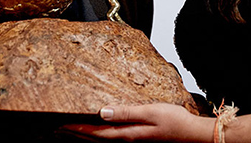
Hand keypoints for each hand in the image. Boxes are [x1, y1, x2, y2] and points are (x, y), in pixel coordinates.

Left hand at [64, 103, 213, 141]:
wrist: (194, 134)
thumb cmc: (175, 121)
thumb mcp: (150, 112)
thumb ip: (126, 112)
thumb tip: (101, 112)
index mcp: (127, 135)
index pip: (95, 134)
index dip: (76, 130)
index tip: (60, 125)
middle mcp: (127, 141)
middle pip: (95, 140)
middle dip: (75, 134)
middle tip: (56, 128)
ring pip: (101, 141)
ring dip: (85, 136)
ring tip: (69, 130)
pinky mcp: (137, 140)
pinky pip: (111, 139)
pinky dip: (98, 136)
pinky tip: (97, 130)